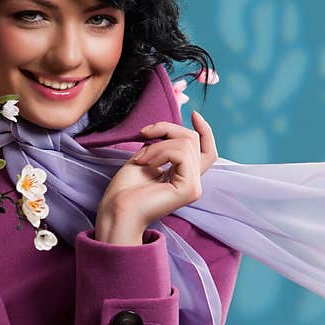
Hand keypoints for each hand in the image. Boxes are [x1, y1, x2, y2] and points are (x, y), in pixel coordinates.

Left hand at [95, 110, 217, 243]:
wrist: (116, 210)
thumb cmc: (125, 188)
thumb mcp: (147, 157)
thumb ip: (164, 145)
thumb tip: (171, 129)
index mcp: (184, 176)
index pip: (207, 151)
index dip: (204, 131)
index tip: (193, 114)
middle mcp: (193, 182)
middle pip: (192, 139)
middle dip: (167, 128)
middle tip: (143, 134)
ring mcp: (194, 187)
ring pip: (185, 143)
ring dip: (157, 144)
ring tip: (140, 159)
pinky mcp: (190, 188)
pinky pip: (180, 153)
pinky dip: (159, 152)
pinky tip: (146, 164)